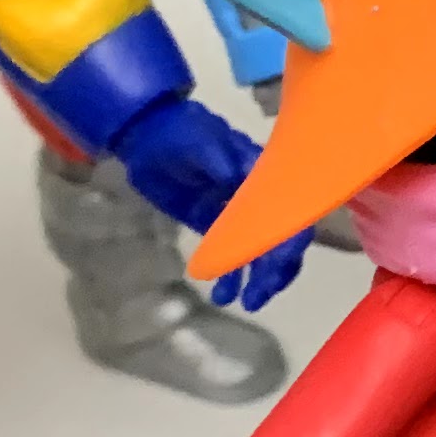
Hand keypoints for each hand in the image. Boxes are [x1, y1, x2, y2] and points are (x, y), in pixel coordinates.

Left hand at [112, 97, 308, 308]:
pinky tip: (222, 294)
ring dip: (258, 279)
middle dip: (276, 269)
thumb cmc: (177, 132)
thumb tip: (238, 177)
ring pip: (261, 251)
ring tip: (246, 304)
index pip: (289, 207)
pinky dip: (230, 277)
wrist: (146, 136)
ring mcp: (239, 214)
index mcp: (262, 173)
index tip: (278, 263)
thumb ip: (216, 159)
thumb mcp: (196, 140)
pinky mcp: (218, 226)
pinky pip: (232, 256)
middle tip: (259, 296)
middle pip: (281, 236)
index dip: (290, 235)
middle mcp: (259, 196)